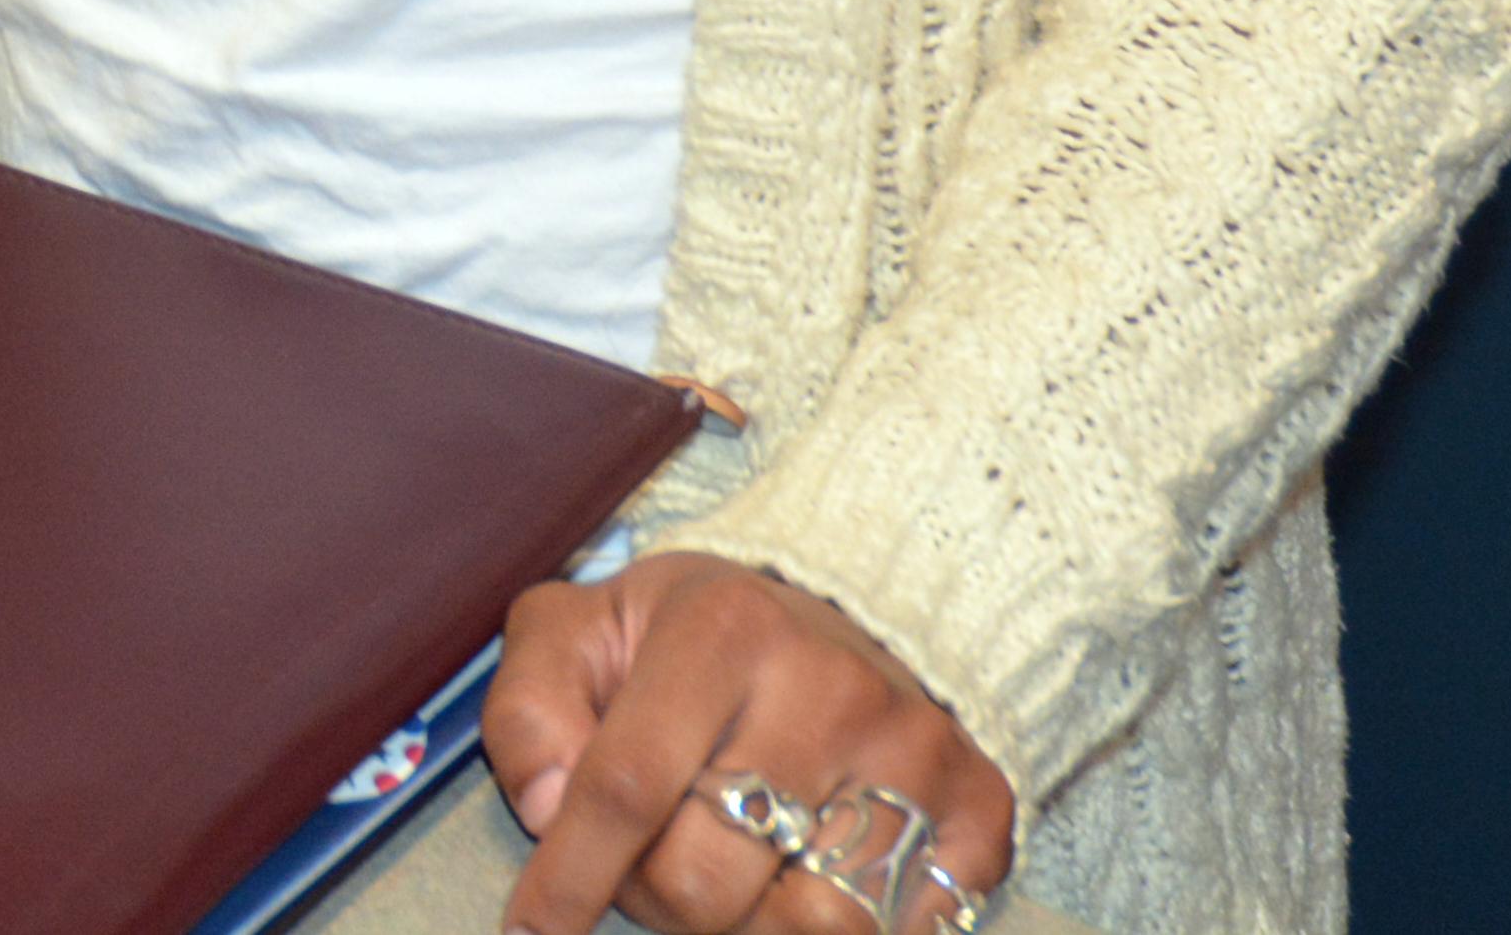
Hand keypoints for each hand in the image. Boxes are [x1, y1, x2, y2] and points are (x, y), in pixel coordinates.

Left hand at [488, 552, 1012, 932]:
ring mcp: (916, 750)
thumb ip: (531, 709)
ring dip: (744, 927)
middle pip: (706, 880)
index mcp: (723, 627)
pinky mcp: (981, 809)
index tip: (530, 930)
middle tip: (648, 863)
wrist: (847, 608)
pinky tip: (805, 877)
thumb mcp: (581, 632)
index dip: (570, 877)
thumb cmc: (688, 637)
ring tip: (725, 874)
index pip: (627, 786)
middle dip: (653, 898)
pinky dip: (841, 928)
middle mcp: (831, 685)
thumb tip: (548, 808)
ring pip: (810, 926)